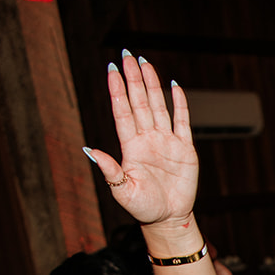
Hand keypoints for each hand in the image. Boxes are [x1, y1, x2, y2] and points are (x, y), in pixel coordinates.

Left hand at [84, 53, 197, 229]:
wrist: (168, 219)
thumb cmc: (142, 208)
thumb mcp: (121, 191)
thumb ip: (109, 169)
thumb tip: (90, 150)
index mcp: (130, 147)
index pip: (123, 112)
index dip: (117, 90)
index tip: (112, 69)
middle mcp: (147, 139)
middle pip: (139, 102)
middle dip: (133, 79)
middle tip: (127, 55)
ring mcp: (166, 141)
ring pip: (158, 106)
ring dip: (152, 84)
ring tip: (145, 63)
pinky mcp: (185, 148)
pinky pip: (182, 121)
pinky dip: (180, 103)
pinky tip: (175, 86)